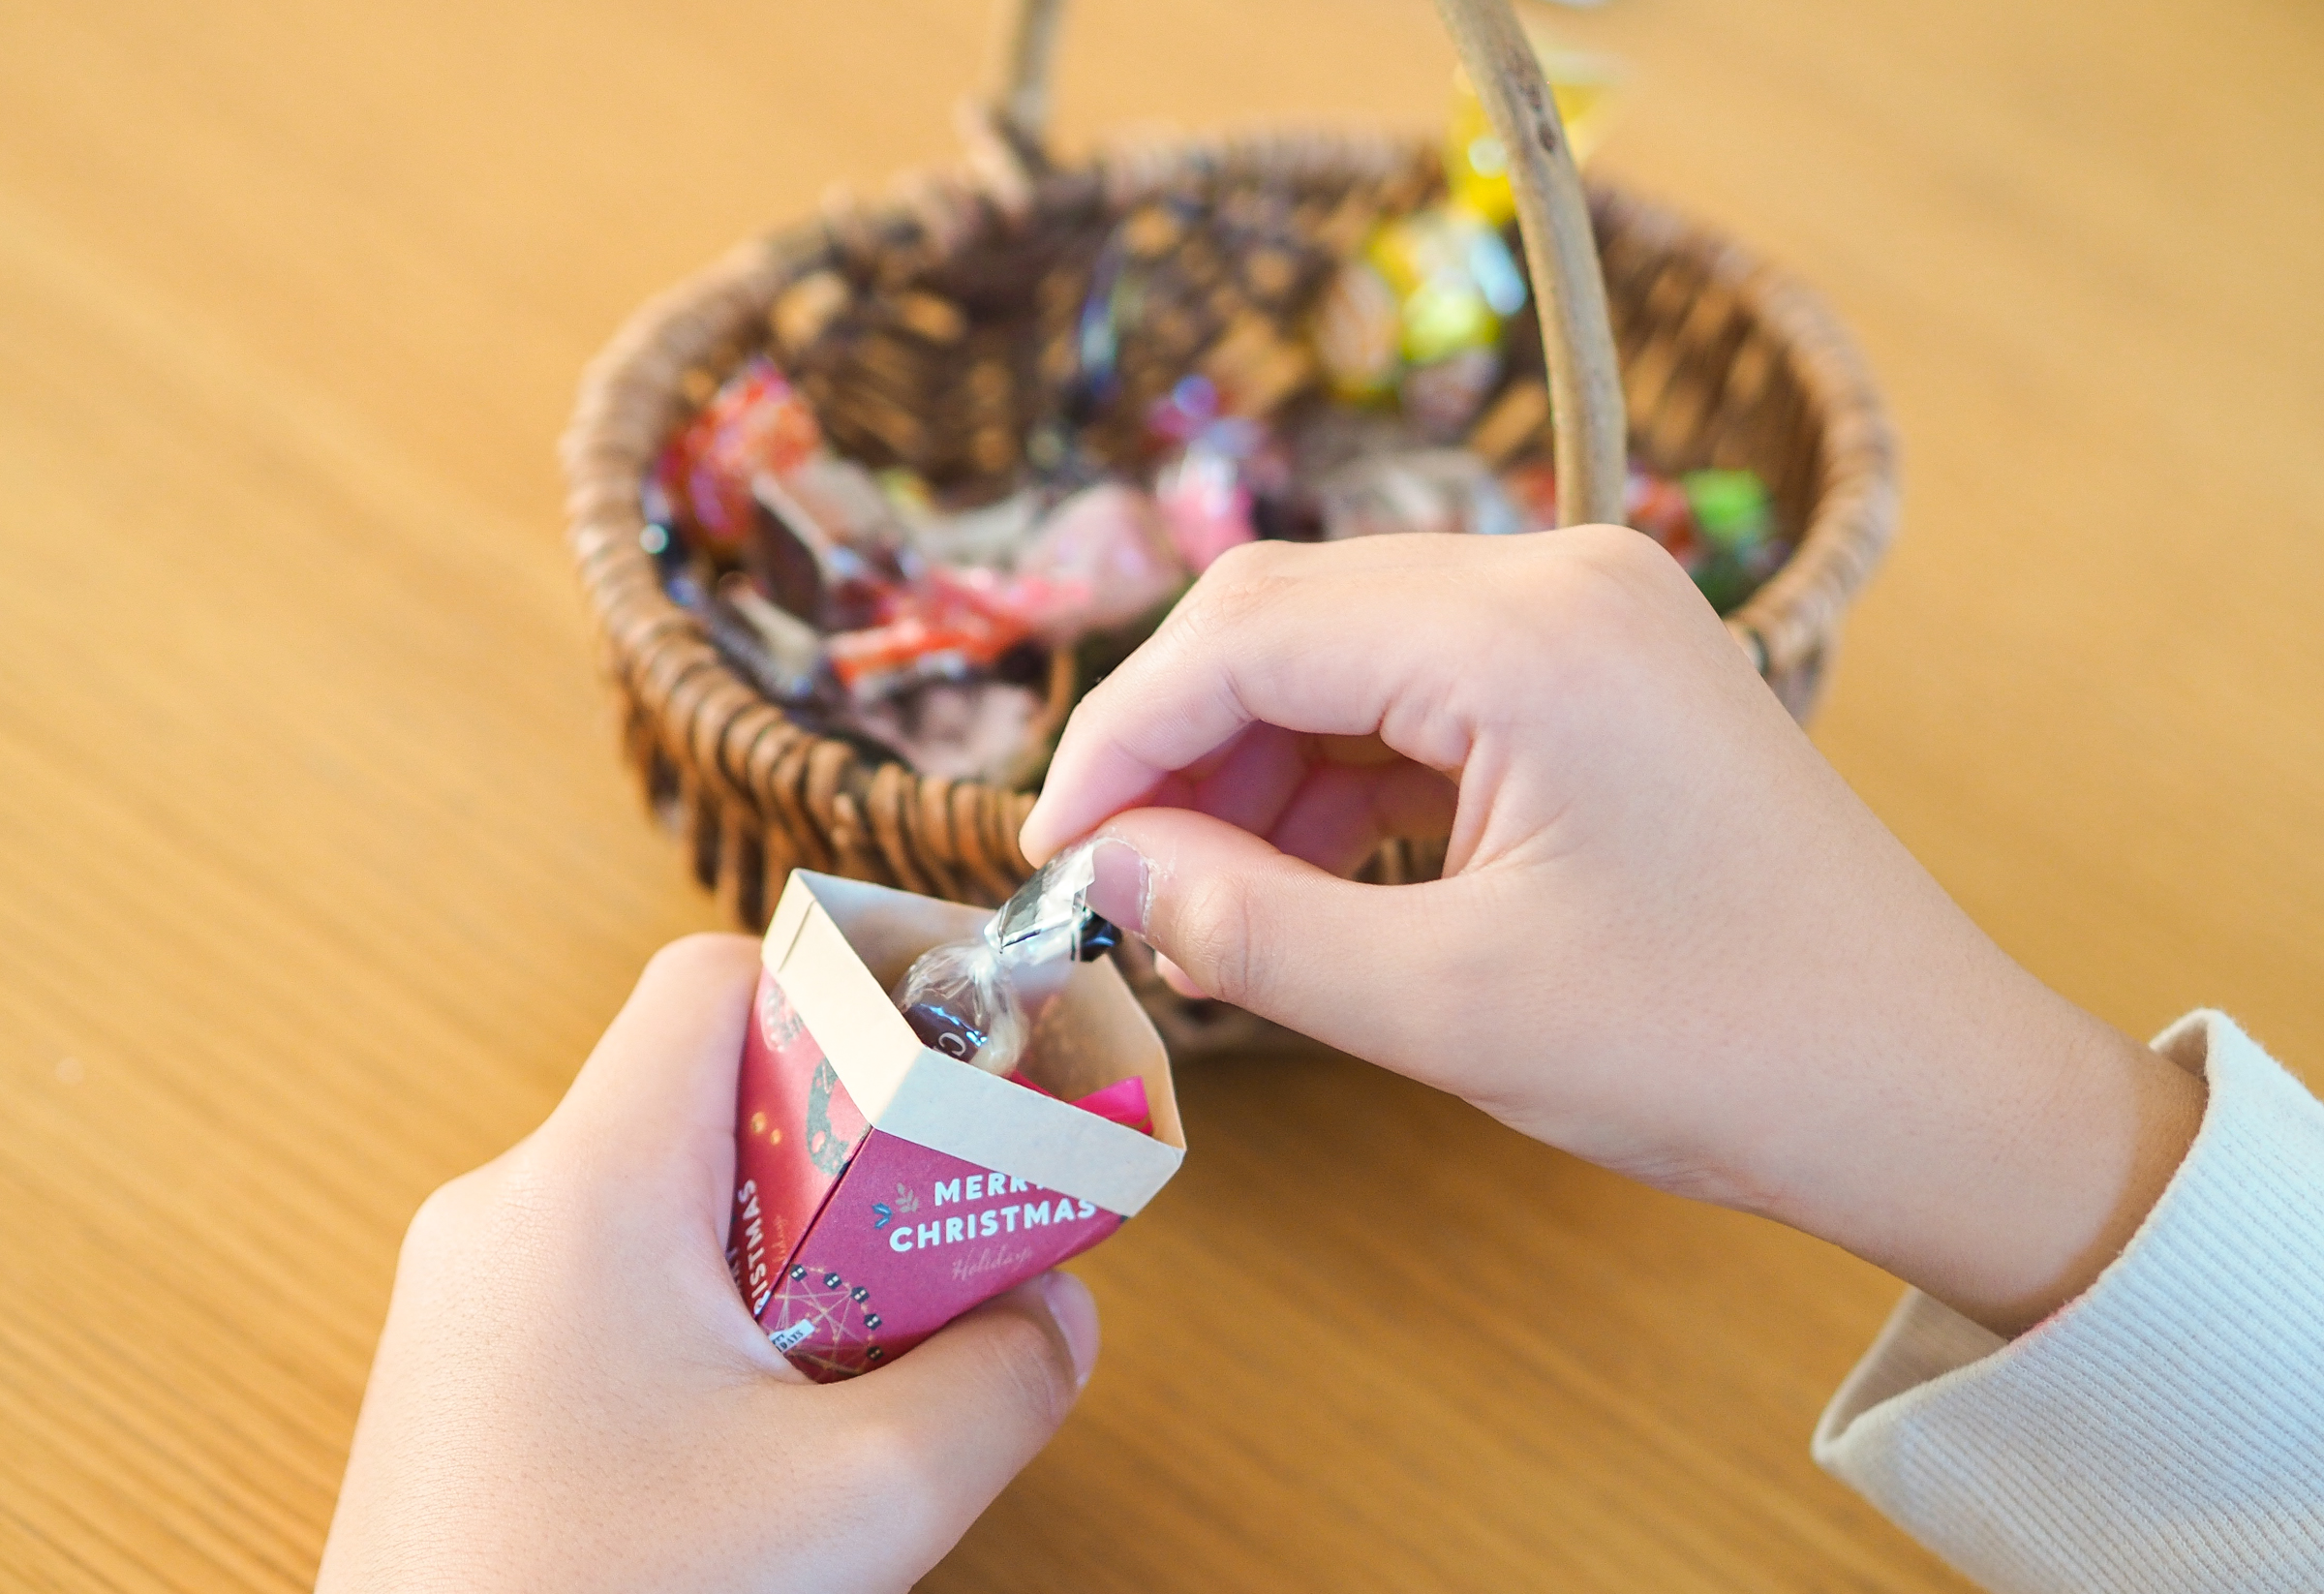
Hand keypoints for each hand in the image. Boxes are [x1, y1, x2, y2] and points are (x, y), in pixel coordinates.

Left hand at [317, 935, 1097, 1592]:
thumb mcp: (862, 1500)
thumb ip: (1001, 1379)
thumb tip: (1055, 1308)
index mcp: (583, 1191)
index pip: (715, 981)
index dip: (848, 997)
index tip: (951, 1077)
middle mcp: (506, 1216)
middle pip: (714, 1095)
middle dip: (853, 1156)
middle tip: (940, 1241)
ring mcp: (472, 1302)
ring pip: (676, 1201)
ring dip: (796, 1253)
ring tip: (871, 1360)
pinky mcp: (471, 1382)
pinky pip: (622, 1287)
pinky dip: (725, 1321)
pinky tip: (776, 1431)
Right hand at [1024, 529, 2201, 1334]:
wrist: (1928, 1088)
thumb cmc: (1716, 1052)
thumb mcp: (1445, 1006)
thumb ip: (1242, 920)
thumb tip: (1100, 868)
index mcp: (1526, 632)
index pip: (1245, 632)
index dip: (1119, 739)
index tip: (1050, 854)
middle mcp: (1562, 578)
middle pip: (1289, 614)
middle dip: (1179, 747)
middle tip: (1113, 883)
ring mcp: (1595, 615)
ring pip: (1349, 650)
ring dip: (1256, 766)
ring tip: (1206, 906)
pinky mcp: (1608, 672)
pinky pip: (1425, 689)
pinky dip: (1342, 775)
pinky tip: (1299, 878)